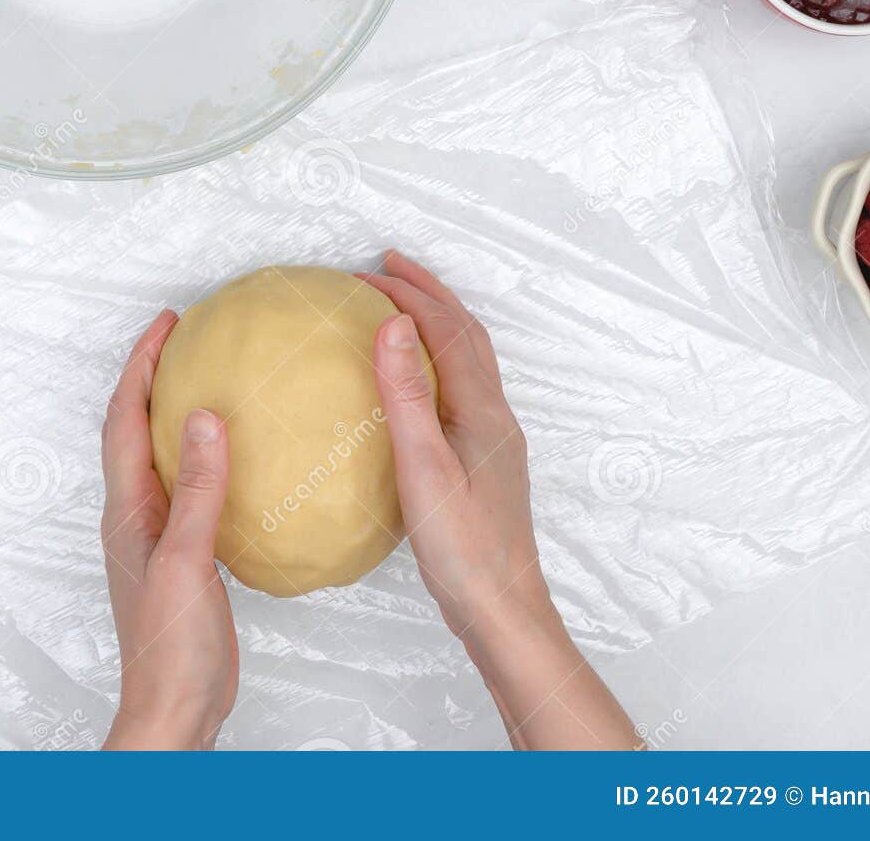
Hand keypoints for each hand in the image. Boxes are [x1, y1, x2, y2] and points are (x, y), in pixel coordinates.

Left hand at [99, 310, 238, 749]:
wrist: (176, 708)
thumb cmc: (172, 648)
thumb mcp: (187, 560)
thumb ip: (196, 490)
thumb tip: (202, 419)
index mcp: (128, 510)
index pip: (124, 420)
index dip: (141, 367)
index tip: (166, 324)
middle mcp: (136, 516)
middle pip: (133, 428)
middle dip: (152, 377)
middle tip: (182, 337)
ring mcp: (158, 535)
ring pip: (160, 455)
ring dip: (174, 412)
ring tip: (208, 379)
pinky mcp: (185, 555)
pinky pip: (190, 487)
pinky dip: (207, 458)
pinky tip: (241, 458)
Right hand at [361, 251, 638, 749]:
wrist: (502, 606)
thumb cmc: (461, 548)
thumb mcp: (423, 468)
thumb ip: (406, 396)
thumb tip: (393, 326)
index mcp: (482, 411)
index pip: (447, 331)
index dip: (410, 294)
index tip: (367, 271)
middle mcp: (495, 417)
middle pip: (467, 335)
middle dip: (429, 292)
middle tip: (388, 264)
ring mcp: (493, 440)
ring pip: (468, 360)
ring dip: (436, 323)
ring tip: (400, 307)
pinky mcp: (484, 462)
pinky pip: (461, 389)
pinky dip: (436, 361)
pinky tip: (412, 382)